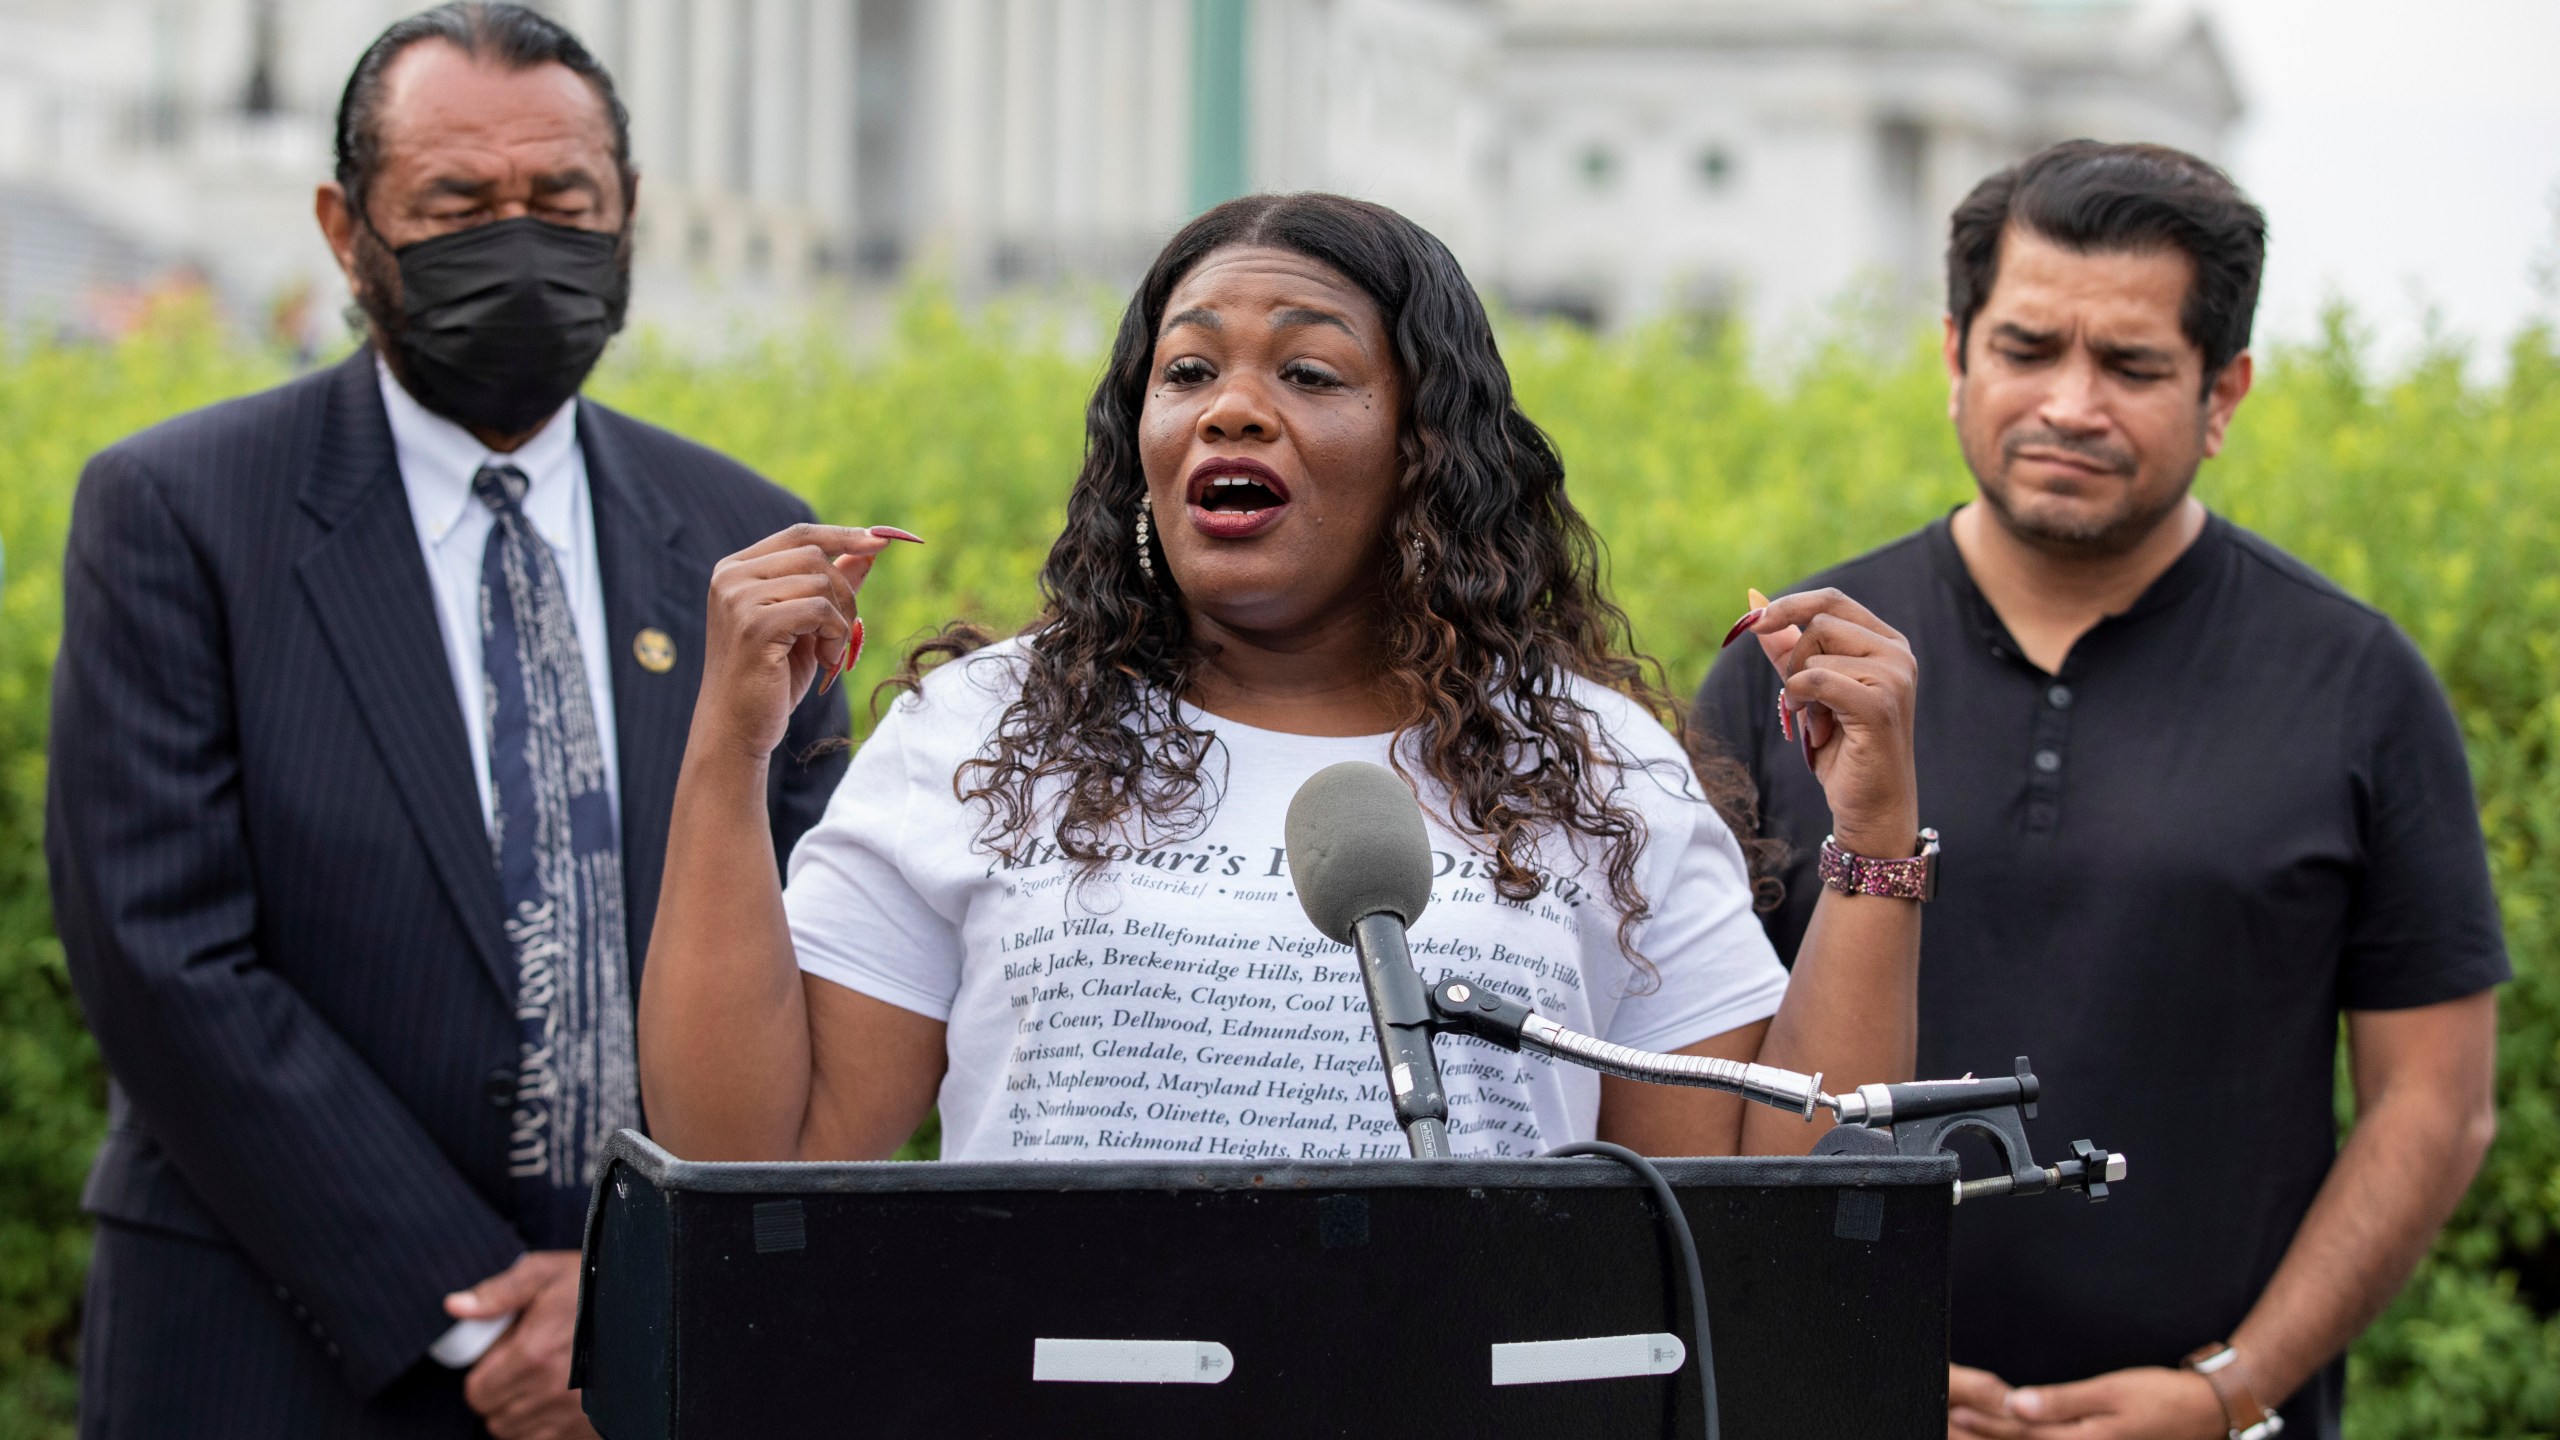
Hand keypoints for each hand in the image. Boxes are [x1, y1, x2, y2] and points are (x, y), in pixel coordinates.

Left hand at [446, 1250, 595, 1439]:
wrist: (650, 1307)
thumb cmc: (594, 1287)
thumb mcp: (544, 1274)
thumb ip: (497, 1293)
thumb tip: (454, 1307)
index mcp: (532, 1354)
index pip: (476, 1392)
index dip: (483, 1375)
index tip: (503, 1358)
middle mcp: (550, 1391)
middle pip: (494, 1417)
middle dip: (500, 1394)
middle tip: (525, 1366)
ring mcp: (572, 1415)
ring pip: (517, 1433)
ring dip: (521, 1413)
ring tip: (543, 1381)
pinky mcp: (588, 1428)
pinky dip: (545, 1427)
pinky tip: (559, 1400)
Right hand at [695, 523, 917, 761]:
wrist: (735, 729)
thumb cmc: (770, 680)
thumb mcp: (805, 626)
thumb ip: (830, 586)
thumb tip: (870, 548)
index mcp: (736, 570)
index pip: (799, 535)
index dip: (843, 535)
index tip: (882, 541)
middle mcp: (731, 577)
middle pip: (815, 556)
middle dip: (845, 593)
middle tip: (843, 634)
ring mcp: (739, 598)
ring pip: (820, 581)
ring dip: (839, 620)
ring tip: (827, 654)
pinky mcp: (755, 624)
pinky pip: (819, 610)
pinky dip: (834, 635)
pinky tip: (824, 662)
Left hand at [1738, 588, 1919, 856]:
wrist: (1872, 807)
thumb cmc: (1844, 750)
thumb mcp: (1810, 691)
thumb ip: (1788, 649)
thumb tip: (1754, 606)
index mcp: (1887, 643)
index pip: (1832, 601)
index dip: (1788, 605)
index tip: (1752, 622)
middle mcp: (1898, 653)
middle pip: (1819, 623)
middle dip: (1794, 661)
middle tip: (1804, 703)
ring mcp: (1894, 676)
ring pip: (1814, 655)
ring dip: (1801, 692)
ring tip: (1822, 725)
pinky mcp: (1880, 704)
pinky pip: (1814, 679)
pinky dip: (1801, 701)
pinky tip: (1817, 730)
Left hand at [1951, 1364, 2229, 1438]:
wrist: (2206, 1415)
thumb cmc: (2161, 1398)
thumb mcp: (2110, 1392)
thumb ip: (2061, 1402)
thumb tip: (2016, 1405)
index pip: (2020, 1433)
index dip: (1985, 1425)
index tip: (1954, 1414)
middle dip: (1987, 1436)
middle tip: (1950, 1424)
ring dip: (2004, 1439)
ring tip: (1968, 1430)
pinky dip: (2030, 1439)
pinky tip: (2016, 1432)